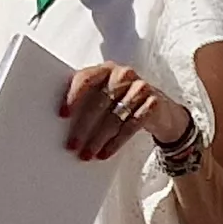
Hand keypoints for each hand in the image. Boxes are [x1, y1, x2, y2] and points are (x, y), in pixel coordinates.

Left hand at [63, 61, 190, 162]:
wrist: (160, 109)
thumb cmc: (124, 101)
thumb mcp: (107, 95)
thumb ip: (88, 99)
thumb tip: (63, 122)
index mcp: (106, 69)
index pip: (86, 78)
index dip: (73, 96)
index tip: (62, 115)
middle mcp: (124, 75)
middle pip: (99, 102)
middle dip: (83, 127)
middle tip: (72, 145)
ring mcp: (140, 88)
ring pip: (114, 117)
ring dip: (98, 139)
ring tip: (87, 154)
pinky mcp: (153, 104)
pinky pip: (131, 126)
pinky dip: (116, 142)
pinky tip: (105, 153)